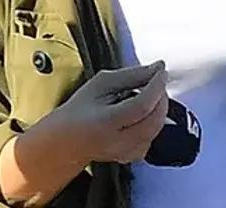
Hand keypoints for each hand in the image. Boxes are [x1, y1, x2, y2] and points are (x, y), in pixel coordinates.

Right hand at [34, 61, 169, 164]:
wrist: (64, 142)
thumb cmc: (78, 112)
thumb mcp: (100, 85)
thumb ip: (131, 75)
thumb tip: (157, 68)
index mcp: (106, 122)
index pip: (143, 105)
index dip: (157, 86)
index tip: (161, 71)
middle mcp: (117, 142)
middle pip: (154, 120)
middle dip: (161, 97)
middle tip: (156, 82)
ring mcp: (125, 153)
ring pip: (156, 129)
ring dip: (158, 109)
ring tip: (148, 96)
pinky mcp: (131, 157)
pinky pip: (152, 138)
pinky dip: (154, 123)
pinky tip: (143, 115)